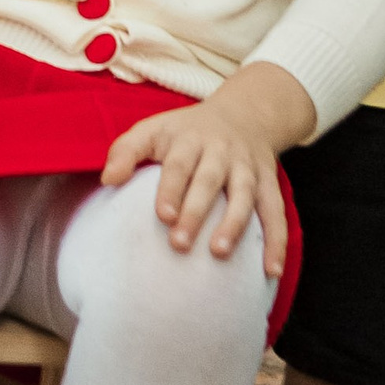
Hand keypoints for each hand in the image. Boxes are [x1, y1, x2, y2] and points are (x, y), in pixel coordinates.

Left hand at [100, 63, 311, 273]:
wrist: (245, 113)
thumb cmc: (185, 131)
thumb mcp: (153, 129)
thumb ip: (126, 151)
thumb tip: (108, 179)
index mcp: (190, 139)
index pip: (180, 163)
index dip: (172, 188)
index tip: (162, 215)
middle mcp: (221, 151)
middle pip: (210, 181)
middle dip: (196, 212)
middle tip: (179, 244)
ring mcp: (247, 168)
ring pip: (244, 195)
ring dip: (234, 224)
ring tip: (219, 252)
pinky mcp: (268, 183)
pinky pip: (275, 212)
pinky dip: (276, 241)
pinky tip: (271, 271)